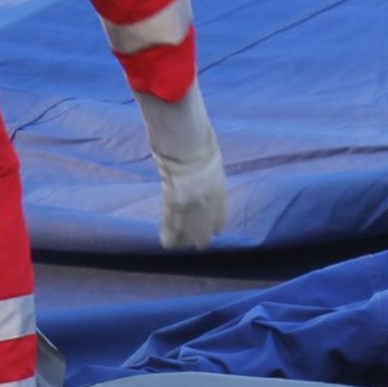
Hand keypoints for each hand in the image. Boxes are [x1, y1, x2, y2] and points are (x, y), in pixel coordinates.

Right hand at [136, 84, 227, 249]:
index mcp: (218, 185)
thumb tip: (201, 161)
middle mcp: (207, 198)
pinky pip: (170, 221)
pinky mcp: (174, 201)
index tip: (215, 232)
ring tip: (177, 248)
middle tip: (197, 246)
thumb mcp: (210, 153)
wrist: (186, 140)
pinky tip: (167, 243)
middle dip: (200, 236)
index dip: (216, 223)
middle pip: (205, 224)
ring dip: (182, 239)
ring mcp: (191, 201)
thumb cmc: (197, 138)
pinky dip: (168, 232)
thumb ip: (207, 167)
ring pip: (187, 227)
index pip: (220, 212)